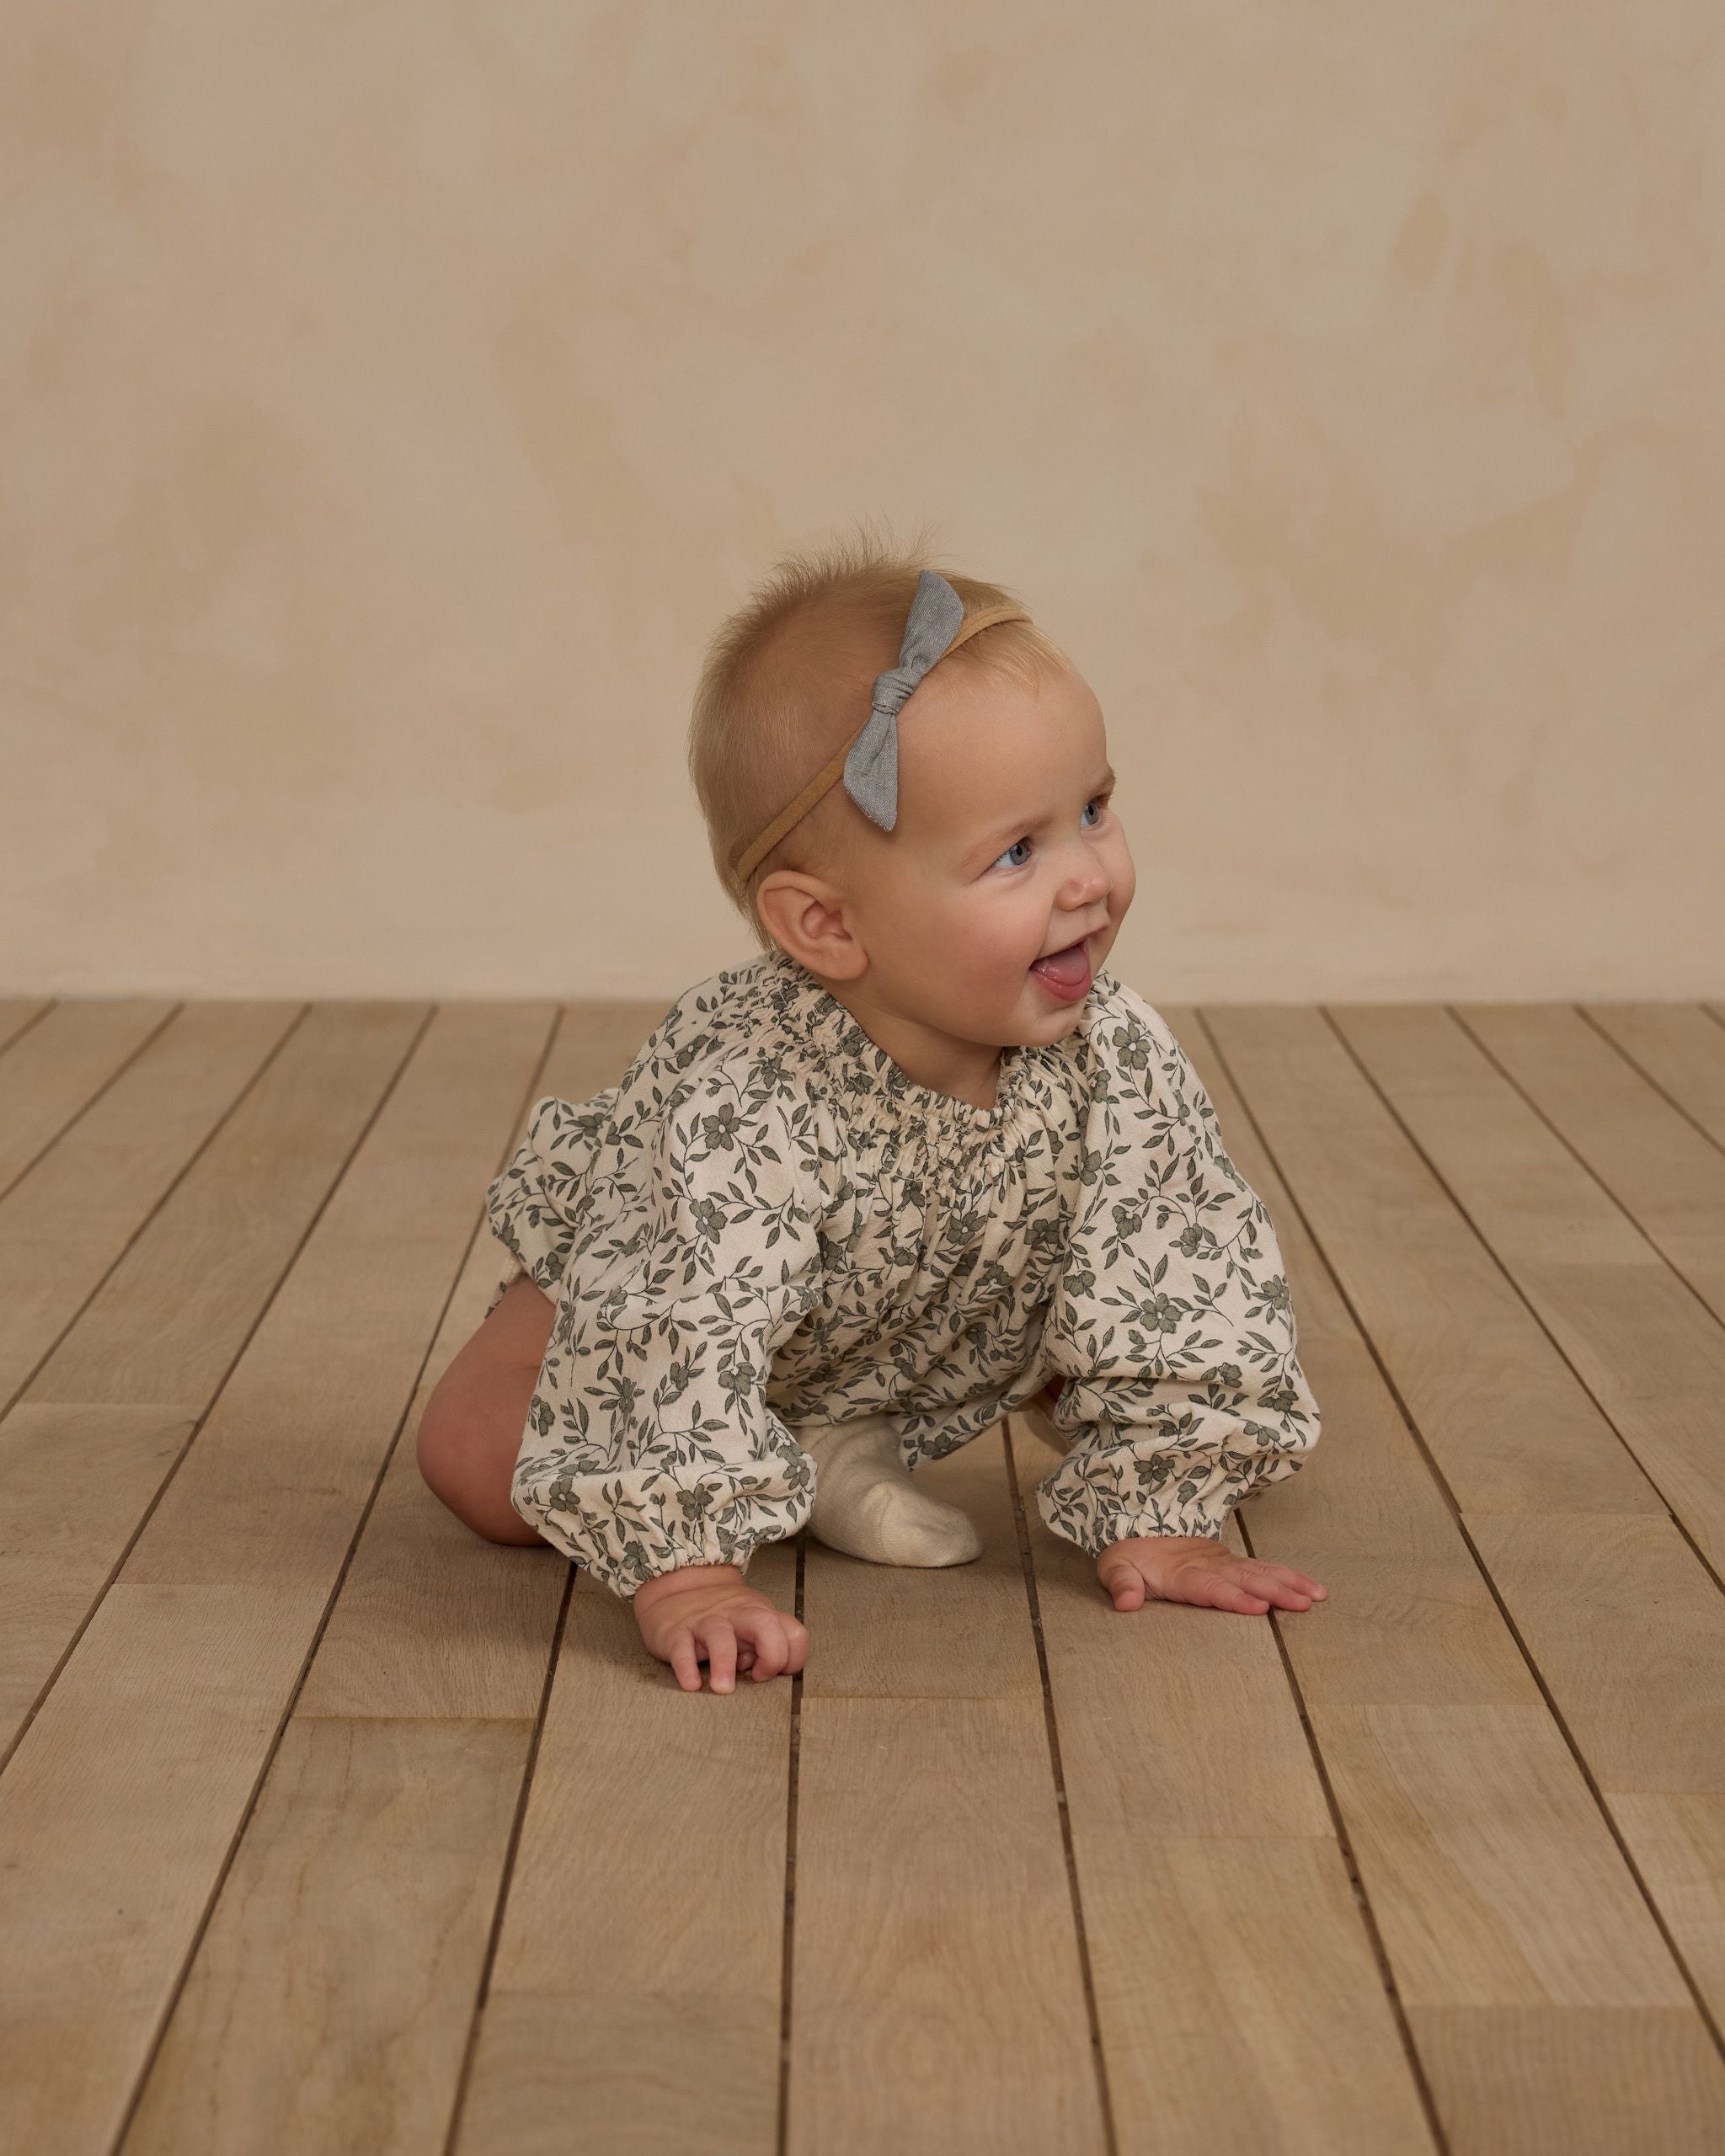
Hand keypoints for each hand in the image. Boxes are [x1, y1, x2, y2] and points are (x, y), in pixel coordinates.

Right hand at [631, 1562, 808, 1692]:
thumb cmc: (722, 1617)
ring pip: (720, 1635)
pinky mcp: (677, 1631)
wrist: (679, 1590)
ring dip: (724, 1664)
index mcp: (761, 1614)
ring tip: (723, 1689)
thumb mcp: (752, 1624)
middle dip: (771, 1654)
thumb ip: (766, 1646)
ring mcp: (706, 1621)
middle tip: (757, 1678)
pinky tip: (692, 1684)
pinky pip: (681, 1647)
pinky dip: (687, 1667)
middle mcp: (737, 1615)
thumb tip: (767, 1673)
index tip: (772, 1673)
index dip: (791, 1658)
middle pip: (765, 1625)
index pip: (793, 1633)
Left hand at [1096, 1534, 1327, 1615]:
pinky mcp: (1234, 1564)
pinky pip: (1265, 1569)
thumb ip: (1121, 1585)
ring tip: (1316, 1597)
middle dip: (1274, 1591)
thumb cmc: (1129, 1557)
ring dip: (1289, 1583)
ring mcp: (1224, 1562)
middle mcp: (1209, 1565)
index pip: (1210, 1587)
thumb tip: (1125, 1602)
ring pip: (1261, 1572)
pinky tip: (1313, 1590)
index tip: (1258, 1607)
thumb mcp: (1114, 1569)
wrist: (1139, 1528)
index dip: (1233, 1597)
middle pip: (1244, 1579)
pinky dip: (1290, 1577)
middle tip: (1302, 1603)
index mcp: (1181, 1572)